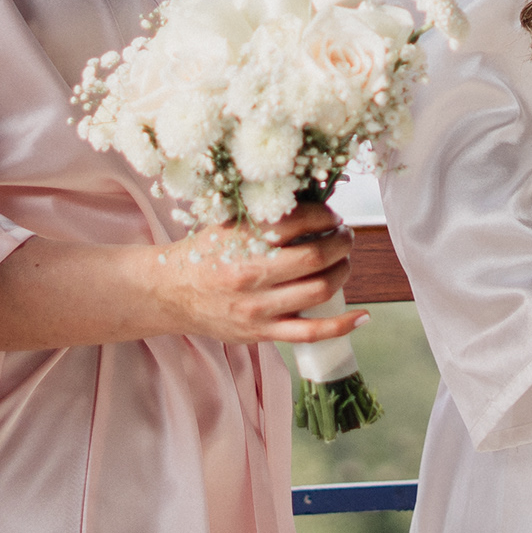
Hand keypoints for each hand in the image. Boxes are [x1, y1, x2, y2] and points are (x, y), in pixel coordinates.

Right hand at [143, 201, 361, 344]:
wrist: (169, 293)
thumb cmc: (205, 254)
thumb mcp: (228, 224)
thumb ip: (265, 215)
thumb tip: (314, 199)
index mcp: (244, 240)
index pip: (300, 220)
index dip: (326, 216)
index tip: (332, 216)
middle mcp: (252, 273)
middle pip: (317, 257)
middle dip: (341, 243)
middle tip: (344, 236)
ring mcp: (258, 307)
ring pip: (319, 290)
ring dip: (343, 272)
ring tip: (343, 262)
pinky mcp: (262, 332)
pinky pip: (311, 333)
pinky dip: (342, 325)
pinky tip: (363, 316)